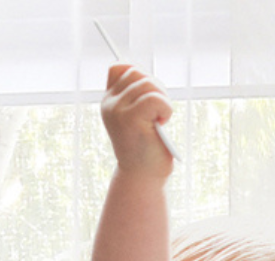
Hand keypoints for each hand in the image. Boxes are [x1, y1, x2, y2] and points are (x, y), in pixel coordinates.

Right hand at [101, 64, 174, 178]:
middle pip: (137, 72)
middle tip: (159, 112)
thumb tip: (145, 74)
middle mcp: (110, 104)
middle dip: (156, 88)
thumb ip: (136, 95)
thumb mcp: (137, 117)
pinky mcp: (131, 120)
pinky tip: (162, 123)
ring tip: (160, 120)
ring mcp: (118, 111)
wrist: (142, 178)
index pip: (121, 67)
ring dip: (163, 100)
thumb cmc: (145, 150)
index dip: (140, 76)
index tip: (149, 100)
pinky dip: (166, 109)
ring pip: (148, 84)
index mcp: (109, 102)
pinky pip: (156, 98)